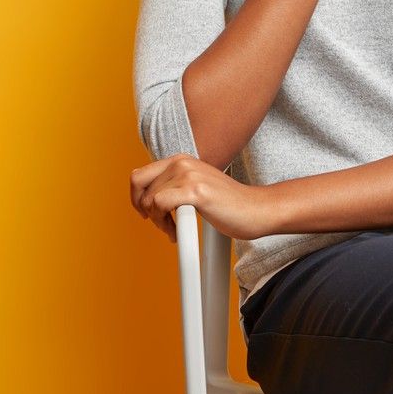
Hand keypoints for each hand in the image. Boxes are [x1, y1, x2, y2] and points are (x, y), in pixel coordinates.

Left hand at [130, 154, 276, 241]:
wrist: (256, 210)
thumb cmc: (228, 205)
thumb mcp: (195, 187)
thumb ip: (174, 186)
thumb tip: (146, 198)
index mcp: (181, 160)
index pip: (140, 174)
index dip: (136, 197)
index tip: (146, 213)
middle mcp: (182, 162)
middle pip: (138, 184)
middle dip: (142, 208)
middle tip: (157, 223)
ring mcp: (189, 175)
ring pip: (149, 199)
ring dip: (157, 222)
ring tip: (174, 231)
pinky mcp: (196, 191)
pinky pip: (161, 205)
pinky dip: (164, 224)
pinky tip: (177, 233)